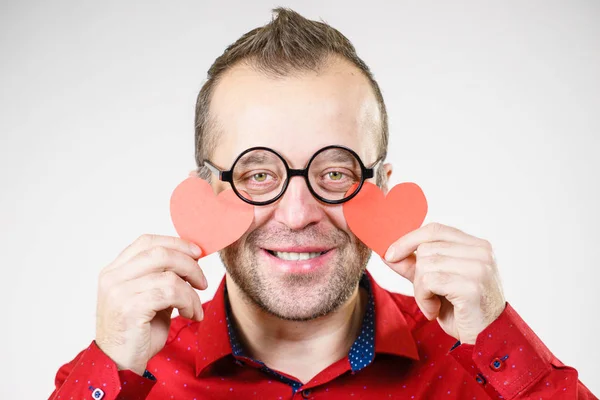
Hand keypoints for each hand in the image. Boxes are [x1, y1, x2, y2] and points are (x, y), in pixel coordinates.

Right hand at [95, 234, 206, 374]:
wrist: (119, 365)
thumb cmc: (138, 333)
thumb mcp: (151, 297)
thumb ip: (163, 276)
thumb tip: (191, 258)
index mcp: (115, 270)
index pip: (147, 241)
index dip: (176, 243)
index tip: (198, 253)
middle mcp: (113, 277)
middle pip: (160, 253)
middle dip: (189, 264)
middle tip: (202, 282)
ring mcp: (118, 291)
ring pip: (169, 275)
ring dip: (191, 291)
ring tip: (195, 307)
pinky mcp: (129, 308)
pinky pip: (170, 293)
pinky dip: (188, 302)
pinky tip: (190, 314)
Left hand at [384, 223, 505, 344]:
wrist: (487, 339)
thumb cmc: (463, 311)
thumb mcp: (436, 283)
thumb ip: (415, 266)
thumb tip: (389, 254)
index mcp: (476, 245)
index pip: (435, 230)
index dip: (409, 239)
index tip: (391, 254)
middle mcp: (481, 252)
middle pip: (427, 249)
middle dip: (417, 274)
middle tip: (426, 295)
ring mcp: (478, 268)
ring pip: (425, 264)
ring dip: (420, 290)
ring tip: (433, 304)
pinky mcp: (471, 286)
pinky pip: (429, 281)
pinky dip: (424, 298)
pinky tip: (435, 310)